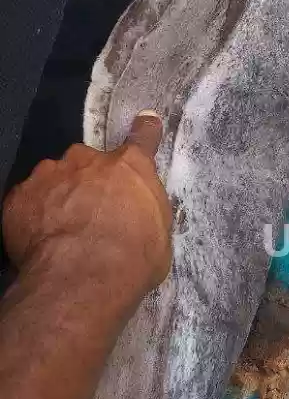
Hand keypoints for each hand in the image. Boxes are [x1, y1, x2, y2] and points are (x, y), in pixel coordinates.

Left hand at [2, 113, 173, 313]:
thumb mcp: (158, 234)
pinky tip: (40, 239)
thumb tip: (138, 212)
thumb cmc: (133, 259)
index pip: (141, 139)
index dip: (144, 131)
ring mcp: (49, 175)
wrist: (83, 276)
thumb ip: (145, 211)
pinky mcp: (19, 197)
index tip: (144, 121)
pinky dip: (33, 215)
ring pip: (55, 178)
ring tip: (62, 229)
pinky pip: (27, 201)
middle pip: (89, 163)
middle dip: (90, 181)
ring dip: (60, 195)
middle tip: (93, 212)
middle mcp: (88, 160)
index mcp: (130, 167)